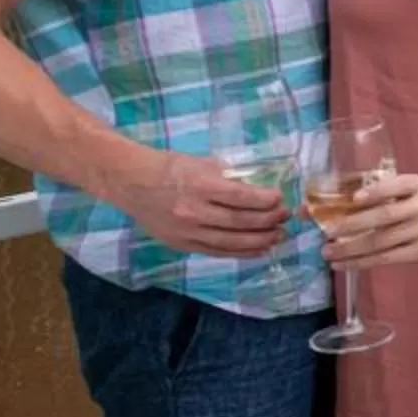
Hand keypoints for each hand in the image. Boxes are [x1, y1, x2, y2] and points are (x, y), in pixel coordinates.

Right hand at [114, 149, 290, 257]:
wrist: (132, 183)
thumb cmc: (169, 167)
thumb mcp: (200, 163)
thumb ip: (227, 177)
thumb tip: (256, 189)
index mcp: (199, 185)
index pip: (240, 197)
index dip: (264, 200)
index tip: (280, 198)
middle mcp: (194, 211)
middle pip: (239, 221)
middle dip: (268, 221)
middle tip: (285, 217)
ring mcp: (187, 232)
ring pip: (231, 242)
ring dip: (260, 240)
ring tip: (279, 236)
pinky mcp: (182, 245)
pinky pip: (217, 252)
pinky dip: (241, 253)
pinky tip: (259, 250)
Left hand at [319, 171, 417, 267]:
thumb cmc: (405, 201)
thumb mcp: (395, 189)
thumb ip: (362, 193)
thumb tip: (309, 207)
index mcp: (415, 185)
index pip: (397, 185)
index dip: (377, 191)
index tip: (355, 198)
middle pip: (386, 217)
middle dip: (354, 225)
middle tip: (327, 232)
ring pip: (383, 242)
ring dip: (352, 249)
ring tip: (327, 253)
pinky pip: (387, 259)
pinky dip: (362, 262)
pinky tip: (342, 264)